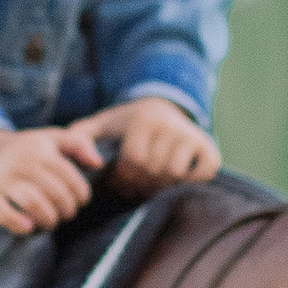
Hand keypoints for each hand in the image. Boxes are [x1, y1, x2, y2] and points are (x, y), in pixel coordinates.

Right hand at [0, 122, 102, 233]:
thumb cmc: (22, 150)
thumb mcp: (49, 138)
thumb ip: (77, 144)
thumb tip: (98, 162)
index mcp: (41, 150)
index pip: (70, 177)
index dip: (80, 195)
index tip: (79, 202)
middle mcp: (23, 163)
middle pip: (55, 193)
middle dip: (66, 210)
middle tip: (65, 215)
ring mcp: (3, 180)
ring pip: (33, 202)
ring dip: (48, 219)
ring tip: (50, 223)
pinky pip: (1, 211)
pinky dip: (16, 222)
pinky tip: (27, 227)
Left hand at [63, 97, 222, 191]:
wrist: (160, 106)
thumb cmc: (124, 123)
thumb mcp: (99, 125)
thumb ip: (79, 138)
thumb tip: (93, 162)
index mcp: (144, 120)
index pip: (133, 162)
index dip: (123, 175)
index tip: (119, 175)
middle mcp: (171, 125)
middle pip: (154, 170)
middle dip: (141, 181)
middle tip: (135, 181)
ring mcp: (192, 135)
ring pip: (175, 174)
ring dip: (162, 181)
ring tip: (152, 177)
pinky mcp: (208, 147)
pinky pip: (203, 172)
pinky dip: (192, 179)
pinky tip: (177, 176)